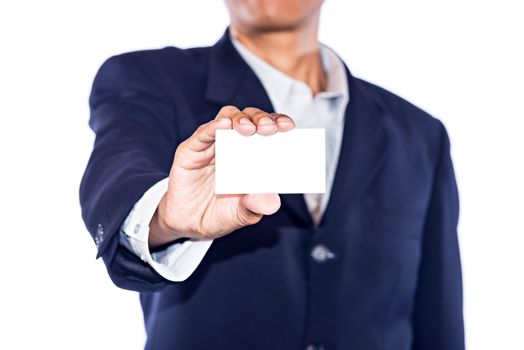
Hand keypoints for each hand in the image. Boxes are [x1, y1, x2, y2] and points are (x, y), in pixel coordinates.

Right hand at [149, 106, 294, 246]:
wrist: (189, 225)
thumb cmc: (220, 214)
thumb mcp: (241, 215)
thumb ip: (255, 207)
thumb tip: (272, 201)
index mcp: (252, 156)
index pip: (268, 131)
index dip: (278, 124)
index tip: (288, 127)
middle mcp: (234, 145)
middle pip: (249, 119)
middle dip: (261, 119)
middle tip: (269, 129)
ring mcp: (212, 146)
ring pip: (227, 118)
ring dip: (240, 119)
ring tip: (248, 129)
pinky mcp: (191, 151)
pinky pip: (202, 135)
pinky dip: (213, 127)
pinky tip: (222, 126)